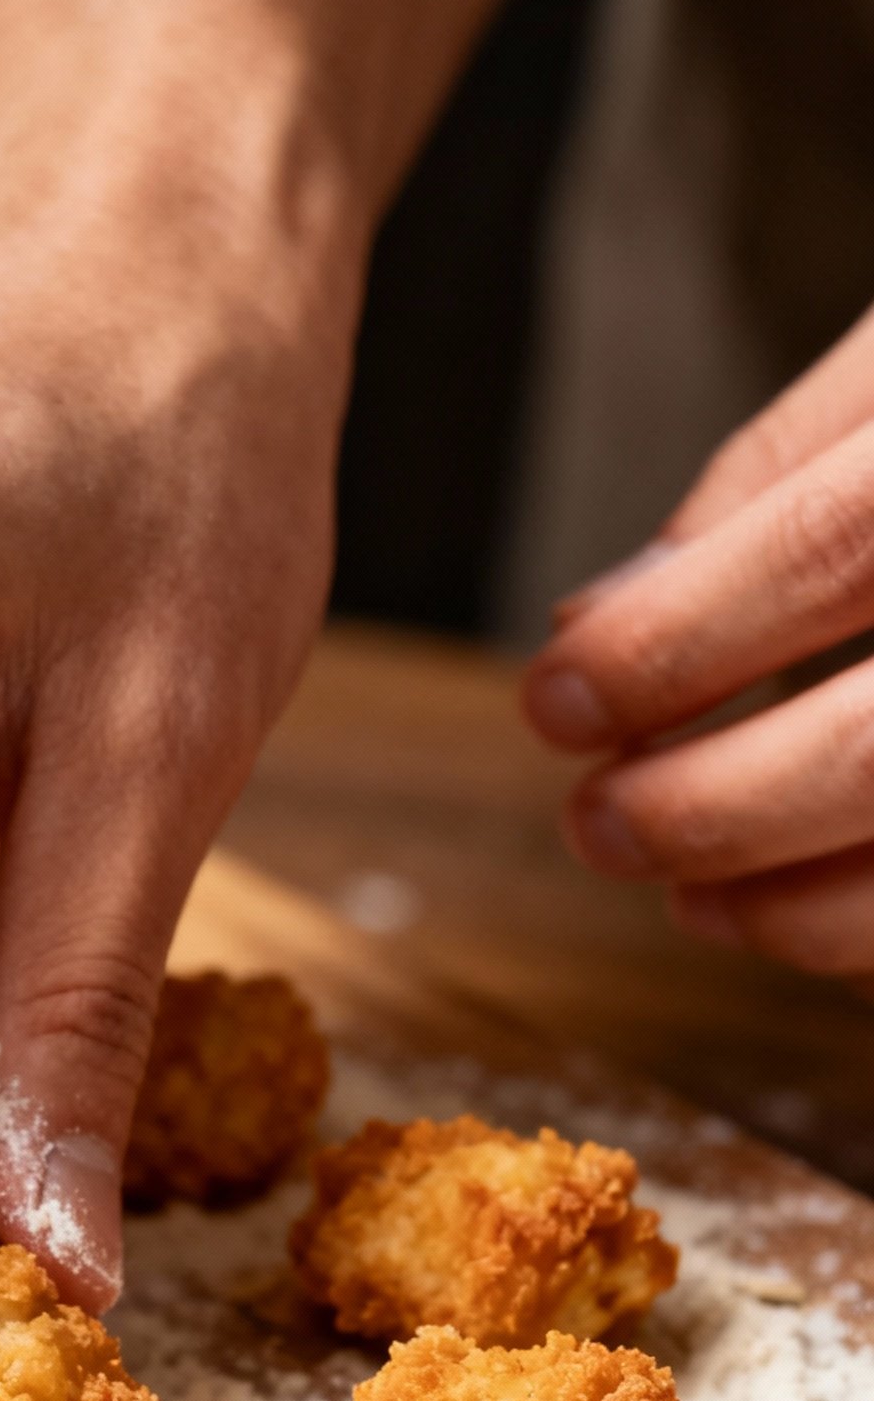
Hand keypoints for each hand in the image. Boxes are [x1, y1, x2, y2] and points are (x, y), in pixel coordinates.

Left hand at [522, 301, 873, 976]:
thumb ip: (778, 471)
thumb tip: (596, 616)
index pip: (827, 546)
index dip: (670, 641)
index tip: (558, 696)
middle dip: (708, 807)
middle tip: (597, 822)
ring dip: (785, 905)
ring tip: (680, 885)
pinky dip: (865, 930)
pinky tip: (786, 911)